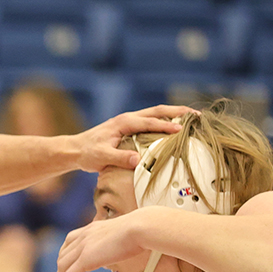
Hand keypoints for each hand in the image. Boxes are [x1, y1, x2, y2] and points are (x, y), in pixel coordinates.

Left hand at [56, 213, 147, 271]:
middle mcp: (84, 236)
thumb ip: (119, 253)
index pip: (70, 241)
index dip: (65, 256)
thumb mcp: (126, 240)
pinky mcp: (86, 258)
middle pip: (63, 256)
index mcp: (92, 229)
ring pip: (63, 268)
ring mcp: (83, 246)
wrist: (142, 227)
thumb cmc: (143, 232)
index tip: (66, 268)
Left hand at [71, 105, 194, 172]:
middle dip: (178, 111)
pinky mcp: (129, 127)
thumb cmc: (87, 153)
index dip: (167, 126)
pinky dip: (165, 120)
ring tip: (192, 117)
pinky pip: (151, 120)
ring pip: (156, 113)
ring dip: (174, 113)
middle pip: (158, 110)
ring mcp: (129, 121)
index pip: (150, 122)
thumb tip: (138, 160)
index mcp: (124, 123)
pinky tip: (175, 126)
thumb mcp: (102, 158)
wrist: (75, 150)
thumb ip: (119, 158)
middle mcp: (128, 118)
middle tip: (197, 115)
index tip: (183, 130)